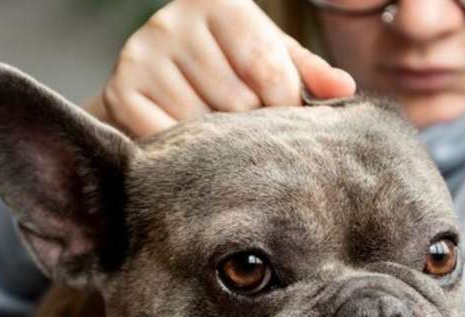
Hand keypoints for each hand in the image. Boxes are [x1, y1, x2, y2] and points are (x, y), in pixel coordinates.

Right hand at [84, 0, 355, 137]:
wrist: (152, 74)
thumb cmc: (224, 64)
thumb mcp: (267, 56)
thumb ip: (306, 72)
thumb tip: (344, 90)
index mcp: (217, 3)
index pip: (267, 67)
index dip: (284, 106)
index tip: (284, 121)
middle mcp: (172, 23)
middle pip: (236, 101)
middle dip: (251, 127)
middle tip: (249, 134)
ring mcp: (141, 57)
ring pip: (202, 126)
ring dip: (217, 143)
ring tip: (219, 139)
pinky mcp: (120, 94)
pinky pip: (168, 140)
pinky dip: (185, 153)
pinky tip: (190, 147)